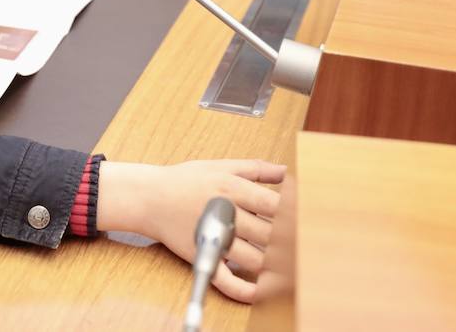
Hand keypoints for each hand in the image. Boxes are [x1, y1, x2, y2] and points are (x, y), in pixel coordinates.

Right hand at [97, 159, 285, 302]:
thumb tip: (285, 171)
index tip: (306, 219)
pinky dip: (245, 290)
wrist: (149, 197)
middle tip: (302, 245)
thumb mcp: (220, 165)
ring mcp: (214, 238)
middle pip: (269, 235)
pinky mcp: (203, 257)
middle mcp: (224, 214)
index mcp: (231, 189)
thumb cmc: (184, 181)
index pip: (274, 206)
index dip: (294, 214)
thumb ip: (255, 168)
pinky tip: (259, 291)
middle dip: (288, 241)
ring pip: (254, 259)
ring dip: (273, 264)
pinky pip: (226, 280)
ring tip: (286, 264)